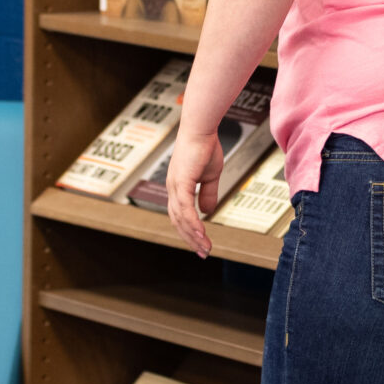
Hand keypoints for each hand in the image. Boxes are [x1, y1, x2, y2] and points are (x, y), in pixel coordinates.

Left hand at [162, 126, 227, 259]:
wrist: (202, 129)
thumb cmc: (205, 147)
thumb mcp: (210, 175)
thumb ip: (207, 193)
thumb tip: (207, 211)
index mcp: (177, 188)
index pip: (181, 216)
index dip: (190, 231)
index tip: (201, 245)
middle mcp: (172, 189)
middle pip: (178, 222)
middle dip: (191, 239)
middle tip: (203, 254)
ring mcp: (174, 186)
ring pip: (181, 219)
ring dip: (193, 235)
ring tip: (205, 248)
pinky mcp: (181, 182)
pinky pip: (186, 208)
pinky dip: (192, 223)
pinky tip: (201, 234)